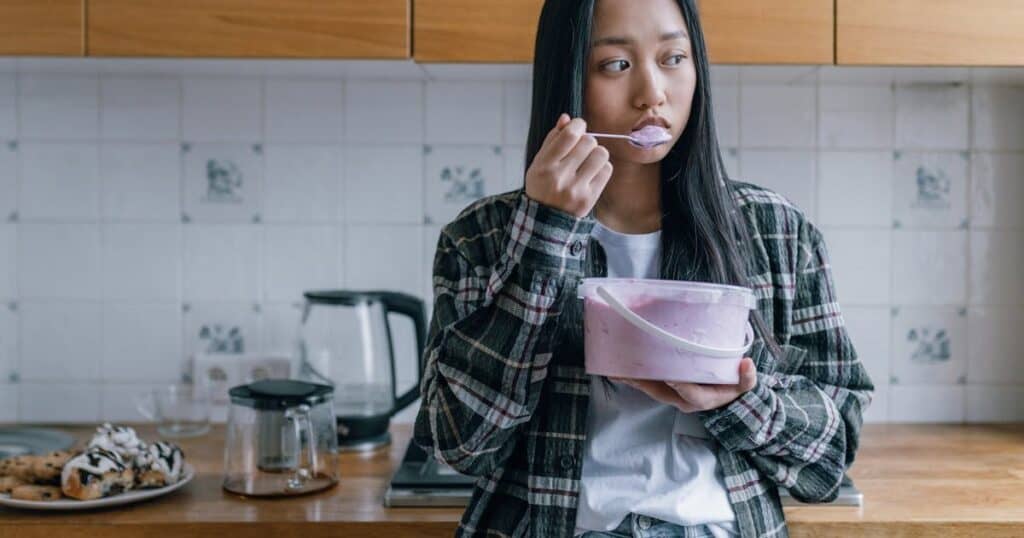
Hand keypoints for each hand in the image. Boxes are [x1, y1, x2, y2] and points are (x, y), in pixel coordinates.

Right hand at [524, 113, 612, 217]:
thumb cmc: (543, 185)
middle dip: (587, 141)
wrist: (546, 219)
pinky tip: (592, 172)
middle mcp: (560, 177)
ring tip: (588, 160)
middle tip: (581, 149)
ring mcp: (576, 189)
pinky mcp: (590, 198)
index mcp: (544, 166)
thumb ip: (553, 139)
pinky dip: (602, 167)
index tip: (579, 127)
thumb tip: (567, 118)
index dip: (578, 125)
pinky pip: (607, 170)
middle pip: (588, 142)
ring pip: (601, 154)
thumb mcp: (539, 162)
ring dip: (596, 153)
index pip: (570, 135)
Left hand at [610, 357, 757, 412]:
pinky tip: (619, 368)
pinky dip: (634, 377)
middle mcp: (684, 400)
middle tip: (627, 373)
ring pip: (651, 389)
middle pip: (661, 393)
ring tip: (615, 369)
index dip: (682, 387)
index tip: (672, 377)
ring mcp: (673, 395)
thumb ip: (747, 377)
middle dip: (644, 384)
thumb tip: (746, 364)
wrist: (726, 401)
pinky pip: (648, 384)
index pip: (692, 395)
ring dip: (633, 380)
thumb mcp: (745, 386)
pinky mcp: (665, 389)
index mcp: (703, 399)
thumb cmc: (734, 390)